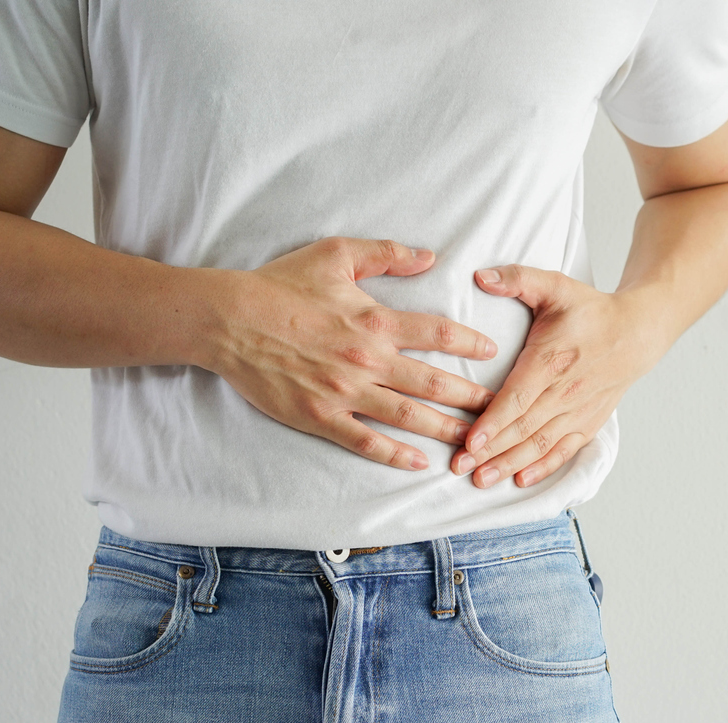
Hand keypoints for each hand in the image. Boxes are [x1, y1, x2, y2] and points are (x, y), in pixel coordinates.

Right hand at [201, 236, 498, 470]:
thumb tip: (430, 256)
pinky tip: (419, 463)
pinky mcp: (319, 417)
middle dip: (471, 398)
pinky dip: (394, 455)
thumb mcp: (336, 254)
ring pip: (407, 417)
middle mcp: (367, 360)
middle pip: (433, 383)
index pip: (437, 333)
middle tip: (499, 408)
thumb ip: (387, 254)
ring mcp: (344, 393)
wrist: (227, 319)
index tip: (491, 353)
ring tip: (474, 441)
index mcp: (375, 321)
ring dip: (445, 430)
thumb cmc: (281, 284)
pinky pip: (365, 441)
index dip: (469, 344)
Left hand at [451, 264, 665, 487]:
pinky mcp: (588, 422)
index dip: (494, 422)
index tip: (470, 441)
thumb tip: (481, 276)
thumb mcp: (556, 285)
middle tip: (459, 468)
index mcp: (552, 359)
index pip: (518, 397)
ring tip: (481, 480)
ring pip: (540, 443)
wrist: (637, 333)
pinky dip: (542, 467)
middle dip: (491, 451)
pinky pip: (564, 450)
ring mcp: (578, 410)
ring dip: (510, 464)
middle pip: (523, 427)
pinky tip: (520, 480)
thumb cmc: (591, 311)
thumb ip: (518, 278)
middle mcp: (565, 390)